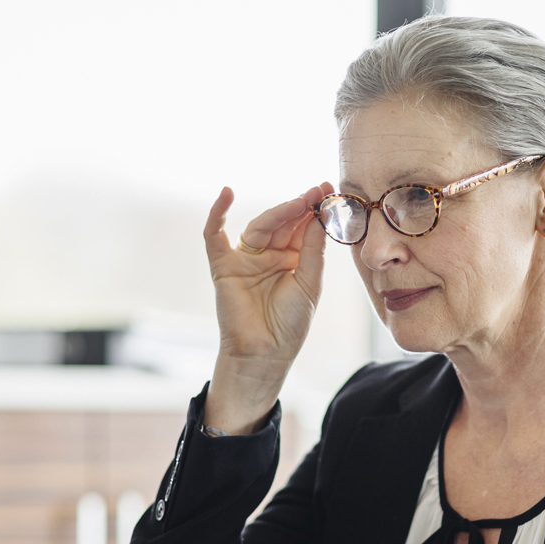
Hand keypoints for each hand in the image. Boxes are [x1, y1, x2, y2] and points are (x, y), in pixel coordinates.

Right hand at [202, 183, 331, 433]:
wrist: (265, 353)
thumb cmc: (290, 324)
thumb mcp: (310, 283)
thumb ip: (313, 250)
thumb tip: (318, 217)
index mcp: (294, 260)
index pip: (303, 228)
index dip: (315, 209)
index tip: (329, 189)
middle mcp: (270, 256)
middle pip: (283, 223)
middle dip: (301, 206)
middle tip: (318, 191)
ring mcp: (246, 259)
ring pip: (260, 226)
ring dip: (279, 212)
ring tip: (300, 201)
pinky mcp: (224, 266)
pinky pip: (215, 236)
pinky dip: (217, 214)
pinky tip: (226, 194)